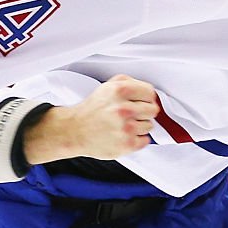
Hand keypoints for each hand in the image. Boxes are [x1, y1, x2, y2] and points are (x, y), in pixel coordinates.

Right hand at [22, 74, 159, 164]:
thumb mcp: (108, 86)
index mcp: (120, 91)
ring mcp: (126, 128)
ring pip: (149, 125)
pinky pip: (145, 140)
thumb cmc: (92, 110)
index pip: (150, 92)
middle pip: (153, 109)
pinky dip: (137, 139)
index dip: (146, 98)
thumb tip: (149, 91)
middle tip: (131, 114)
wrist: (74, 131)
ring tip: (123, 125)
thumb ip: (130, 82)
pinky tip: (125, 135)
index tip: (141, 102)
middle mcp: (124, 109)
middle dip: (144, 111)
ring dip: (139, 126)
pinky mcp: (126, 144)